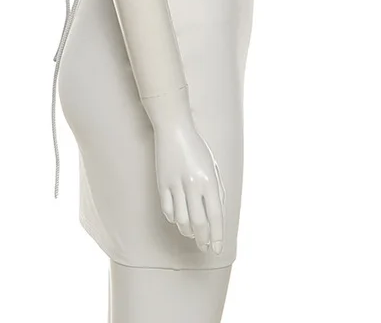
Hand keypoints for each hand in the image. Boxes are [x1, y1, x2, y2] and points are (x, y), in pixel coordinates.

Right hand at [150, 108, 225, 255]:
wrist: (174, 130)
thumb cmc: (197, 147)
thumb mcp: (213, 166)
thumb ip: (217, 190)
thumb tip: (218, 215)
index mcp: (209, 180)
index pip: (216, 215)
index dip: (217, 236)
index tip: (217, 250)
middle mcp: (193, 184)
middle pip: (199, 222)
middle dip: (203, 239)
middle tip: (205, 248)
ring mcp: (176, 185)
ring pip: (181, 220)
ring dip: (188, 232)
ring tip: (192, 235)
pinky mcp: (162, 184)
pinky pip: (167, 210)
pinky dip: (174, 219)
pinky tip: (179, 221)